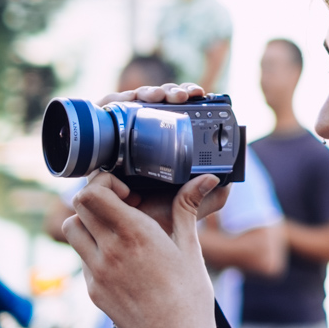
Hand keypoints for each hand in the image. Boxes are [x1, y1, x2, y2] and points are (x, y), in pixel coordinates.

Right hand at [63, 83, 229, 236]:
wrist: (120, 234)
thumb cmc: (152, 218)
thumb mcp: (187, 207)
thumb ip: (211, 197)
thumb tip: (228, 179)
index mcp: (164, 147)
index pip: (176, 112)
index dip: (186, 98)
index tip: (198, 94)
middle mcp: (142, 137)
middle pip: (157, 103)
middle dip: (172, 93)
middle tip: (185, 96)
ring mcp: (120, 135)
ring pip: (135, 102)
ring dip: (151, 93)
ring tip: (161, 97)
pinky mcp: (100, 138)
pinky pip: (109, 108)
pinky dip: (120, 99)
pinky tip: (132, 100)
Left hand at [64, 170, 222, 327]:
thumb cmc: (189, 296)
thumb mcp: (190, 247)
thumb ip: (188, 208)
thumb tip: (207, 178)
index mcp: (135, 233)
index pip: (93, 193)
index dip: (106, 184)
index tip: (128, 192)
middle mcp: (109, 250)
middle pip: (79, 206)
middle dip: (97, 198)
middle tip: (121, 205)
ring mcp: (96, 272)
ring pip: (73, 231)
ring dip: (89, 222)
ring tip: (115, 229)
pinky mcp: (93, 290)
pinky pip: (82, 258)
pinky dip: (94, 248)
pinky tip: (120, 257)